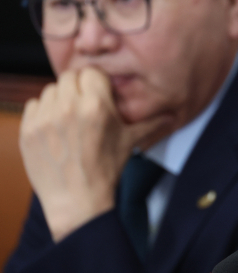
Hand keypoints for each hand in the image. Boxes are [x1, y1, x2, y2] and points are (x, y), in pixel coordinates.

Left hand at [19, 67, 172, 241]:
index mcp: (96, 106)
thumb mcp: (130, 142)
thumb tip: (173, 115)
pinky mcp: (29, 130)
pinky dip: (43, 111)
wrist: (78, 200)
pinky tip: (54, 126)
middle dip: (78, 87)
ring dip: (60, 98)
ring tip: (69, 115)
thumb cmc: (106, 170)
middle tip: (84, 103)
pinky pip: (33, 104)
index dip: (97, 81)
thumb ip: (152, 123)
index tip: (98, 92)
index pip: (91, 72)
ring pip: (51, 89)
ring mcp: (46, 118)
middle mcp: (69, 107)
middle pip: (69, 77)